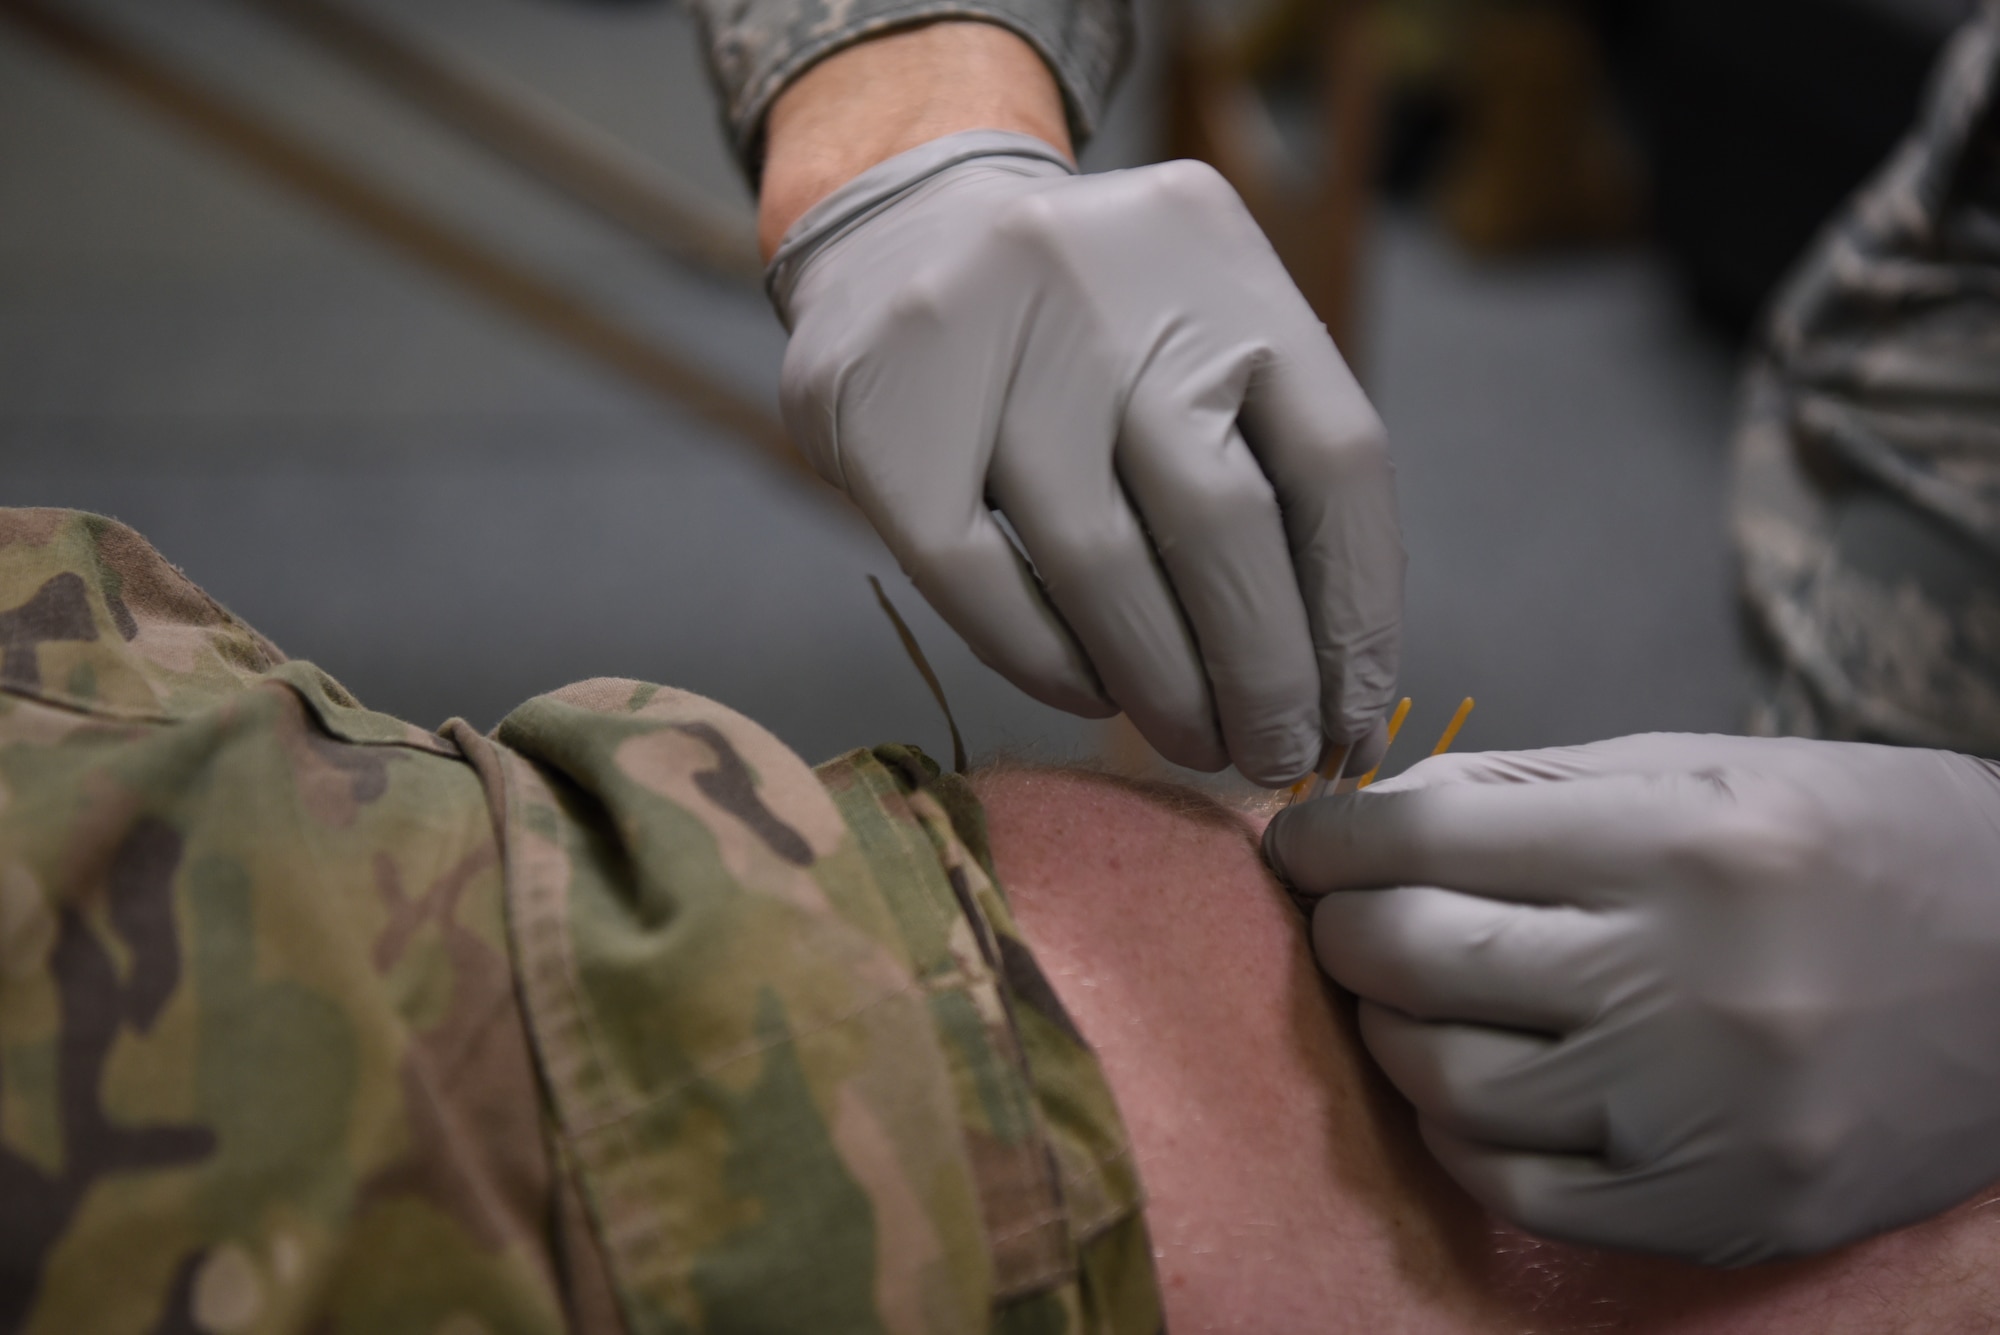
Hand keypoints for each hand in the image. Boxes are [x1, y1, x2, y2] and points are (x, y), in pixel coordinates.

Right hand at [768, 134, 1401, 782]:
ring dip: (1161, 686)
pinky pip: (977, 580)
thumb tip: (1339, 680)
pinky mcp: (876, 410)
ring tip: (1194, 743)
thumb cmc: (1085, 322)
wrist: (901, 224)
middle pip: (1221, 522)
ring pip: (1098, 562)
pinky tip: (1090, 694)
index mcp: (1218, 260)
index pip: (1333, 461)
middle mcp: (1104, 280)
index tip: (1355, 714)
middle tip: (1275, 756)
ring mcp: (980, 335)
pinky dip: (1045, 661)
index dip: (1356, 614)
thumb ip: (1267, 460)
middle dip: (1262, 674)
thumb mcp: (1196, 329)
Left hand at [1263, 733, 1999, 1263]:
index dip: (1328, 839)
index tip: (1304, 845)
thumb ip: (1526, 790)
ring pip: (1444, 1084)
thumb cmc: (1856, 842)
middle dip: (1343, 930)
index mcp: (1682, 842)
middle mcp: (1688, 982)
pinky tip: (1469, 1083)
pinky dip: (1456, 1132)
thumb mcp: (1703, 769)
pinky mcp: (1719, 1209)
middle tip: (1344, 915)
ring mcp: (1703, 1115)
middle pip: (1412, 959)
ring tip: (1409, 995)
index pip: (1423, 837)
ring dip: (1390, 1031)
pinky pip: (1514, 1188)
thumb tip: (1368, 817)